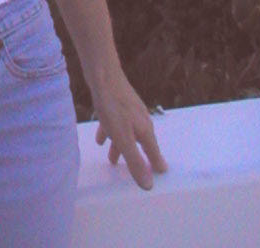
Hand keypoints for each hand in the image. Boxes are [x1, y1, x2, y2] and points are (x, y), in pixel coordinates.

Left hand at [91, 68, 167, 190]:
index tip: (160, 175)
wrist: (103, 74)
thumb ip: (135, 161)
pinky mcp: (119, 103)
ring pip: (126, 134)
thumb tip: (149, 185)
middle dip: (136, 159)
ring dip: (119, 148)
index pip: (154, 153)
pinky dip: (110, 133)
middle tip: (134, 174)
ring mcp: (130, 111)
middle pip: (141, 144)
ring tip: (111, 160)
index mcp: (145, 131)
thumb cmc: (113, 107)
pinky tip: (100, 137)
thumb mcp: (123, 138)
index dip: (156, 166)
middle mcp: (141, 121)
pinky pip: (116, 123)